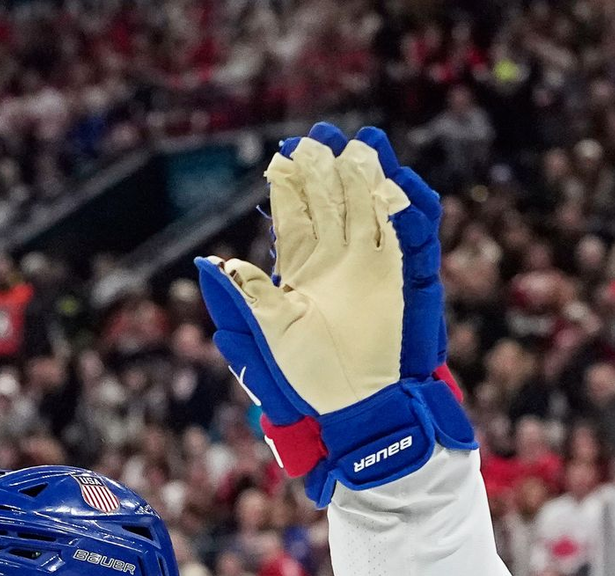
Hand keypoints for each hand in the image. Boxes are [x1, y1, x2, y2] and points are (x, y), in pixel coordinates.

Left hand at [196, 124, 473, 504]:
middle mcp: (335, 259)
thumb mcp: (269, 334)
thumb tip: (209, 267)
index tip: (284, 154)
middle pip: (332, 201)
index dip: (291, 185)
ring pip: (369, 209)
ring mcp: (369, 264)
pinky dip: (404, 210)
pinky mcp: (400, 277)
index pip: (295, 215)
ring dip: (368, 178)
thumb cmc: (307, 375)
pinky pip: (405, 236)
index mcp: (301, 269)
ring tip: (364, 143)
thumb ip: (246, 298)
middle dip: (327, 168)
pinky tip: (398, 185)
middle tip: (319, 135)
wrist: (355, 401)